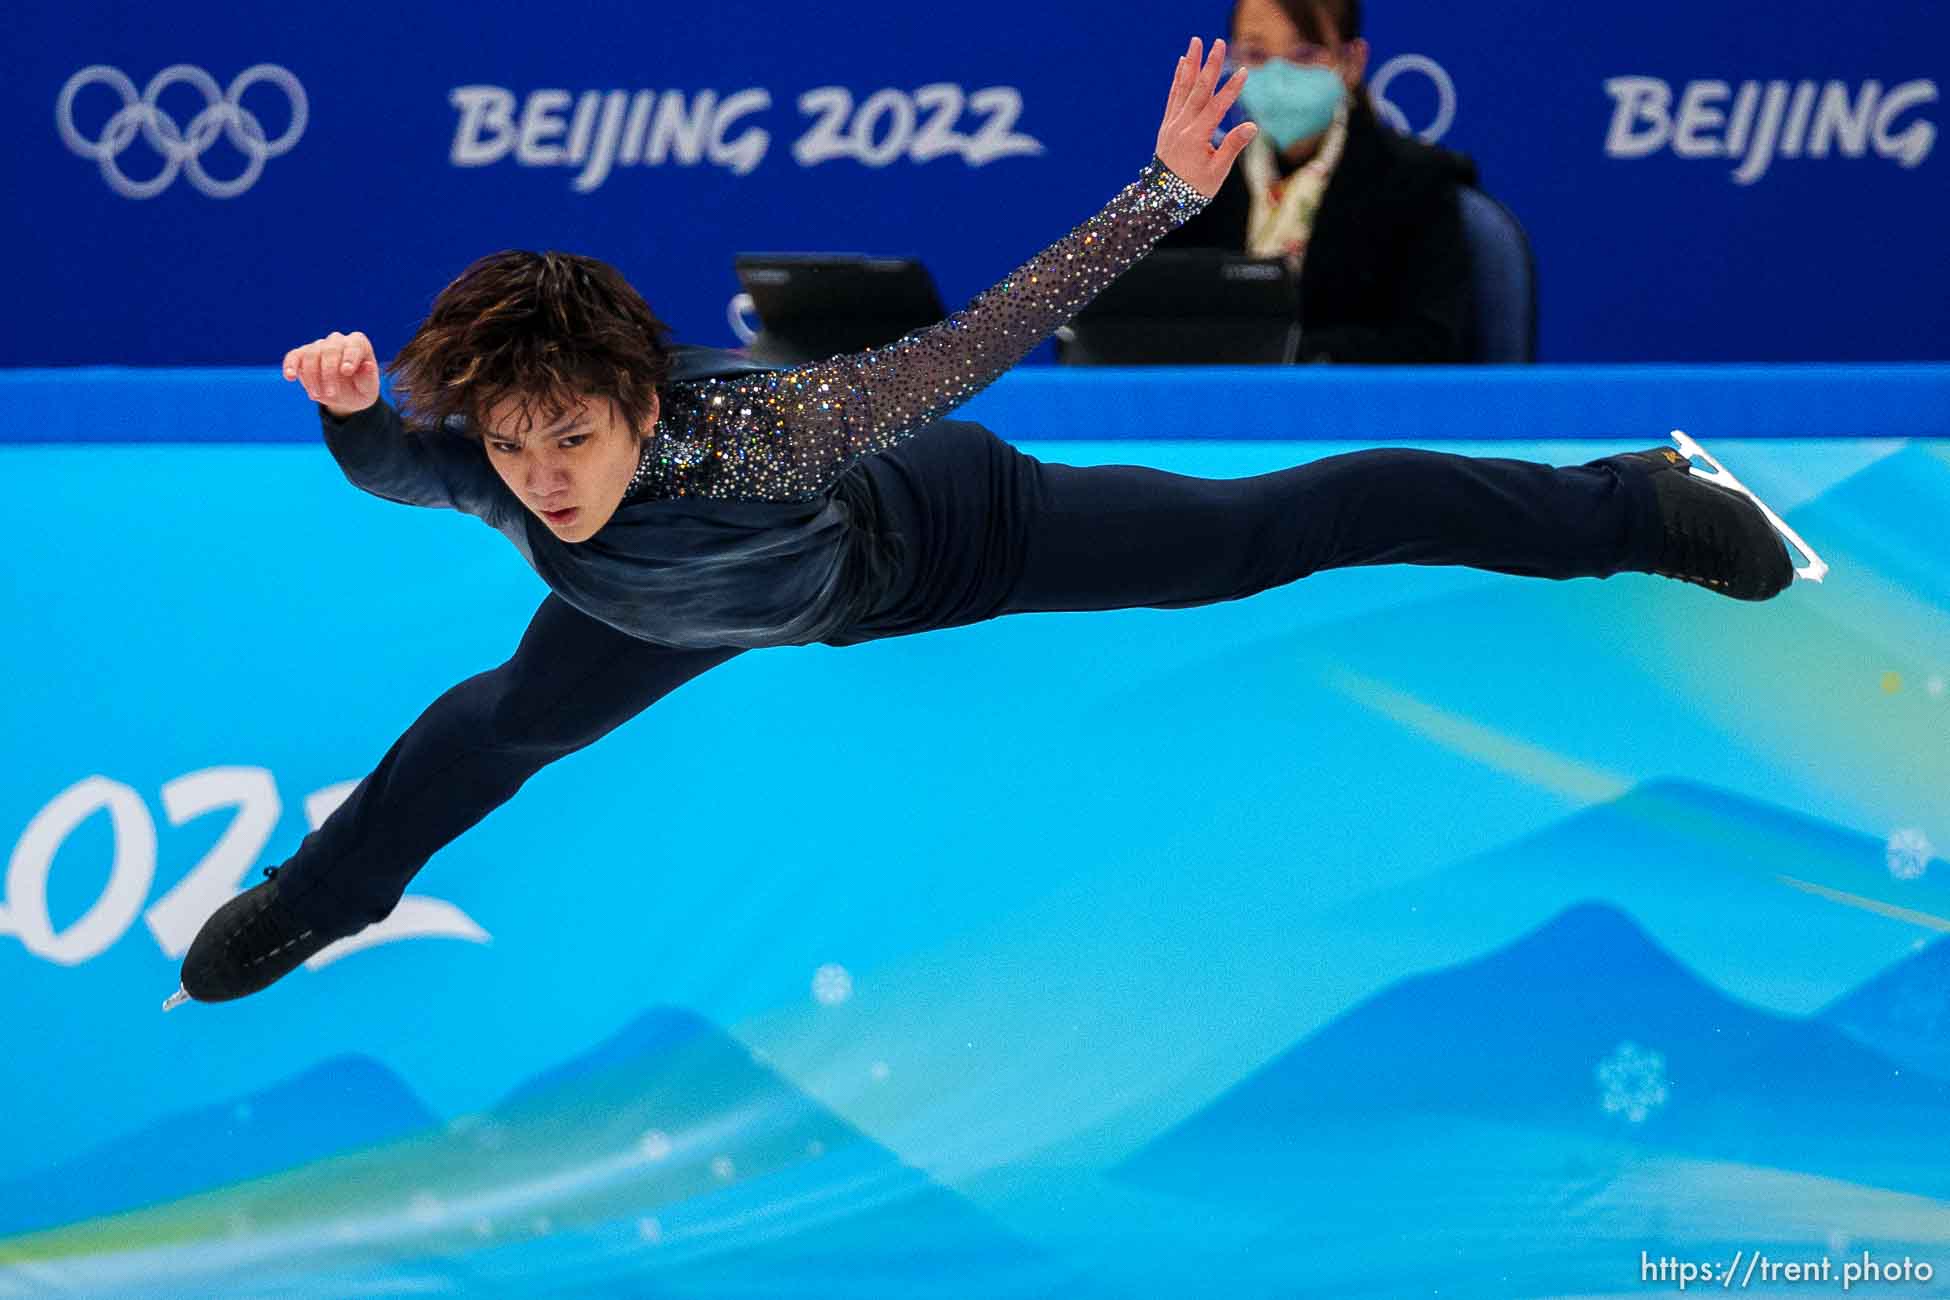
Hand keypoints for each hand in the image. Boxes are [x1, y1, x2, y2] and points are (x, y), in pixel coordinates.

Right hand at [283, 330, 381, 417]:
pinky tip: (290, 377)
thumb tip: (368, 365)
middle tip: (331, 394)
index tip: (347, 372)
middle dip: (329, 373)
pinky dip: (290, 365)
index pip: (354, 344)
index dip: (349, 357)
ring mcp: (319, 346)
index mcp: (358, 344)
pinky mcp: (302, 355)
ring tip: (317, 396)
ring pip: (311, 354)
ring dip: (312, 376)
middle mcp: (338, 341)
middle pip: (330, 350)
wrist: (346, 397)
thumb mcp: (369, 389)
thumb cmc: (360, 390)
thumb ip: (368, 378)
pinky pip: (294, 356)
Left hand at [1155, 37, 1256, 199]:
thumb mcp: (1217, 172)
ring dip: (1191, 63)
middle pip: (1199, 90)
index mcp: (1195, 138)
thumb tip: (1252, 126)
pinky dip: (1178, 78)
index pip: (1216, 108)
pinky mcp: (1167, 124)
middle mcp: (1181, 126)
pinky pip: (1173, 96)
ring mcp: (1172, 123)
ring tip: (1196, 42)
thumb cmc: (1193, 189)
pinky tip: (1182, 62)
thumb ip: (1233, 147)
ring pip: (1183, 88)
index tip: (1243, 72)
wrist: (1162, 199)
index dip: (1231, 90)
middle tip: (1218, 42)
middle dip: (1210, 65)